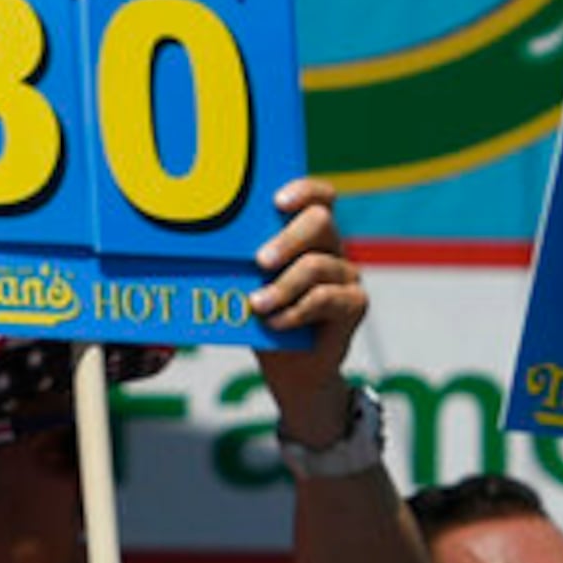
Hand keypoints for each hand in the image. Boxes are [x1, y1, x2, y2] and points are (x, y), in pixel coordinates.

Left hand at [251, 177, 369, 425]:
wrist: (291, 371)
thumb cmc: (264, 320)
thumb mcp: (247, 286)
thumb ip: (242, 264)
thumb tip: (207, 247)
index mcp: (307, 234)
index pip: (317, 196)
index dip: (302, 191)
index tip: (277, 202)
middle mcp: (331, 248)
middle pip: (319, 222)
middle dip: (287, 239)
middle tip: (260, 261)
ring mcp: (346, 275)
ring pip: (317, 265)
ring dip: (282, 286)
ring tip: (257, 305)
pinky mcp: (355, 303)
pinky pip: (324, 299)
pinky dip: (294, 312)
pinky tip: (274, 323)